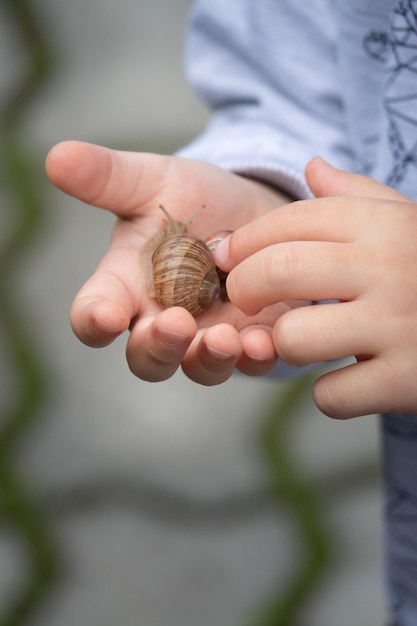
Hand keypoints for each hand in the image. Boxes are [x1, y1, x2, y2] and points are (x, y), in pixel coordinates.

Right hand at [45, 140, 296, 383]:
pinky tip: (263, 342)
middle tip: (174, 324)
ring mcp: (207, 336)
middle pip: (146, 357)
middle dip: (157, 347)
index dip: (94, 320)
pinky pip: (250, 363)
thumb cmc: (194, 198)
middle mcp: (162, 320)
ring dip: (207, 360)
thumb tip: (56, 156)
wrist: (253, 207)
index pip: (96, 312)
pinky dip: (255, 359)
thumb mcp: (152, 181)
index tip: (105, 316)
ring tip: (224, 338)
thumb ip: (108, 176)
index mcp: (128, 285)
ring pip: (197, 369)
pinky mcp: (250, 339)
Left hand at [215, 157, 416, 417]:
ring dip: (287, 345)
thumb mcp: (409, 222)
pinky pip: (331, 395)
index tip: (225, 257)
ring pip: (295, 337)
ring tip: (309, 341)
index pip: (291, 220)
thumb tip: (312, 166)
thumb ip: (358, 197)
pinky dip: (331, 394)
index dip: (245, 240)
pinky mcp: (408, 380)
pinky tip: (350, 380)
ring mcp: (399, 325)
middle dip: (244, 288)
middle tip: (243, 301)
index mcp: (384, 224)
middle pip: (278, 271)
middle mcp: (390, 267)